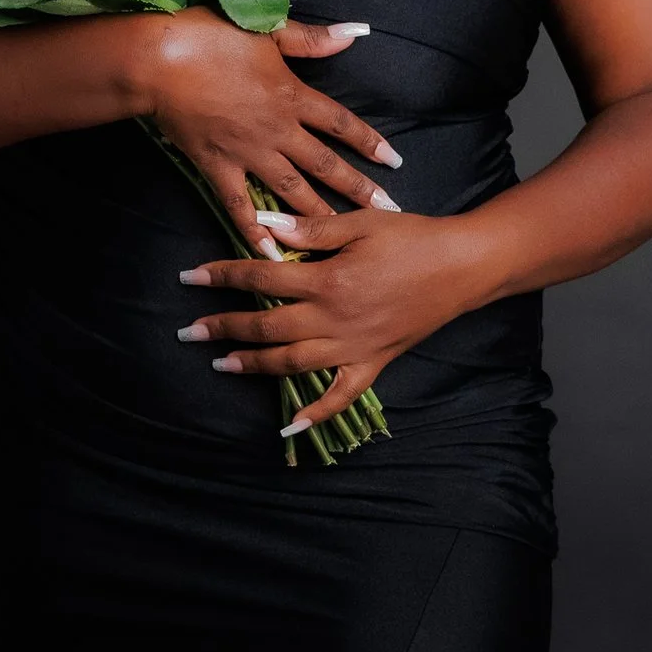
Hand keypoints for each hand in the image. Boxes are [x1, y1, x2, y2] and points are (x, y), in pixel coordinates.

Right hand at [141, 8, 402, 247]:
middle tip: (386, 209)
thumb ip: (312, 38)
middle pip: (324, 164)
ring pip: (291, 189)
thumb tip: (355, 33)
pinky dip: (254, 230)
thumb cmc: (211, 37)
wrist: (159, 61)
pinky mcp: (217, 166)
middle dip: (357, 187)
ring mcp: (247, 152)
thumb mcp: (267, 30)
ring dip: (319, 213)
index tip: (394, 162)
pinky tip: (271, 252)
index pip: (341, 124)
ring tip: (343, 234)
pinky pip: (240, 205)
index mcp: (291, 96)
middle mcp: (277, 130)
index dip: (369, 142)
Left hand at [173, 207, 492, 434]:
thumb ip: (310, 229)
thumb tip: (263, 227)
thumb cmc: (412, 238)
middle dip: (224, 328)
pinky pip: (340, 396)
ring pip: (293, 364)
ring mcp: (353, 347)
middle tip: (189, 331)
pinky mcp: (373, 363)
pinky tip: (290, 428)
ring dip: (254, 366)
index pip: (261, 278)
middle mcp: (334, 320)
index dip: (222, 276)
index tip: (190, 277)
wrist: (462, 267)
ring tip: (221, 363)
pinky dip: (315, 414)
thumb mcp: (360, 223)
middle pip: (267, 327)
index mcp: (327, 280)